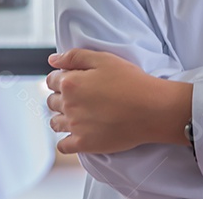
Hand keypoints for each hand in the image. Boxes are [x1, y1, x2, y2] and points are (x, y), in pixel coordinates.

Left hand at [46, 49, 191, 154]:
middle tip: (77, 97)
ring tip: (76, 115)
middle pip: (52, 101)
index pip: (52, 80)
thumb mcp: (104, 59)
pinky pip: (63, 146)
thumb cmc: (130, 81)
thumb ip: (74, 56)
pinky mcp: (84, 144)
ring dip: (61, 117)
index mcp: (71, 82)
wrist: (151, 109)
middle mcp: (69, 105)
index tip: (72, 80)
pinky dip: (65, 141)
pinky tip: (76, 135)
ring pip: (55, 123)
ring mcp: (75, 126)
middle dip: (60, 97)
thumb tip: (52, 59)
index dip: (60, 78)